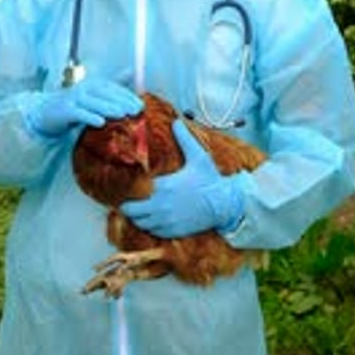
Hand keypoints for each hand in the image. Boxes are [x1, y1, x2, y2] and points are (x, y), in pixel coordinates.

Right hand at [28, 76, 142, 136]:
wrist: (47, 112)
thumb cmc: (76, 103)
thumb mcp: (96, 93)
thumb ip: (114, 83)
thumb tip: (132, 71)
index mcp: (94, 84)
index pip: (113, 88)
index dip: (128, 95)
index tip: (142, 105)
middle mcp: (84, 88)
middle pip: (105, 93)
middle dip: (122, 101)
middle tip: (136, 110)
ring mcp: (73, 99)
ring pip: (93, 103)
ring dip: (108, 108)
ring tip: (123, 115)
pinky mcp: (65, 110)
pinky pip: (78, 113)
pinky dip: (89, 117)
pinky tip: (100, 123)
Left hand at [121, 120, 245, 236]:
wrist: (225, 205)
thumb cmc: (210, 180)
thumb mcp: (199, 156)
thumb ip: (185, 139)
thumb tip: (177, 122)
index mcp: (163, 186)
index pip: (133, 191)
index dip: (129, 189)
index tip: (130, 185)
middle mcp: (160, 205)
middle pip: (130, 210)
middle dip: (129, 205)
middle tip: (133, 199)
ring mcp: (166, 221)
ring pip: (139, 222)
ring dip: (139, 216)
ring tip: (143, 208)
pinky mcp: (172, 232)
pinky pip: (152, 231)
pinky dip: (150, 226)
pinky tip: (156, 217)